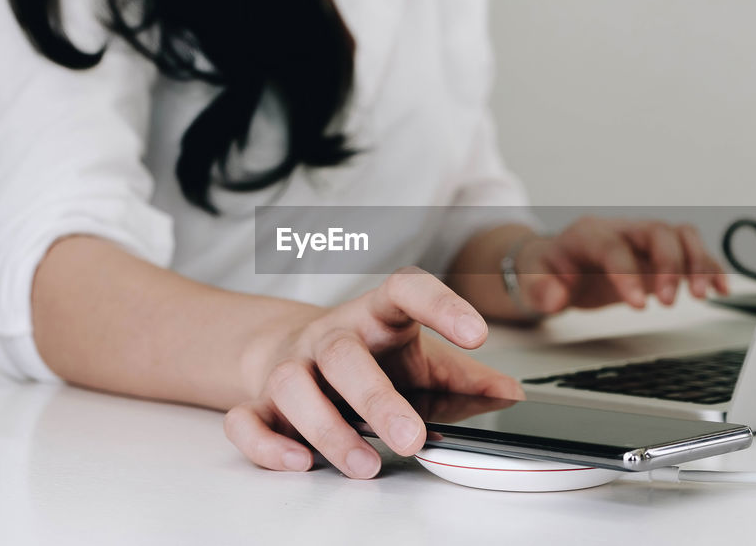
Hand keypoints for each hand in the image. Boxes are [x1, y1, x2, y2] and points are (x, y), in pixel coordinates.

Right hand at [223, 267, 522, 478]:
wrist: (289, 349)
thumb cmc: (368, 357)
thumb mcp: (423, 361)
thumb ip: (465, 378)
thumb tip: (510, 394)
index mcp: (377, 317)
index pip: (405, 290)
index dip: (441, 305)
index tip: (476, 332)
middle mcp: (330, 337)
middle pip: (343, 354)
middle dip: (377, 399)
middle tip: (412, 439)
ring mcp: (290, 367)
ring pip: (291, 386)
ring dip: (327, 430)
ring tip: (366, 465)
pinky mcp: (258, 402)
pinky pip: (245, 420)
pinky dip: (267, 444)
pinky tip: (300, 462)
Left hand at [515, 217, 729, 313]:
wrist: (556, 265)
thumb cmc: (546, 271)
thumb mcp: (532, 280)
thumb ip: (540, 289)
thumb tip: (555, 296)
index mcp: (587, 234)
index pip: (613, 246)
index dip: (628, 273)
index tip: (639, 305)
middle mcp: (621, 230)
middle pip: (656, 231)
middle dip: (670, 265)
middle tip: (670, 302)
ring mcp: (643, 240)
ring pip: (680, 236)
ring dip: (697, 264)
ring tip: (703, 296)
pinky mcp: (660, 255)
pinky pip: (692, 252)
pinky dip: (710, 269)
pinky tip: (721, 290)